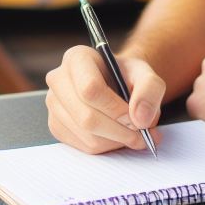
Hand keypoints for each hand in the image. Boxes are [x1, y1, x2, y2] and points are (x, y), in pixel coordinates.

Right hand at [45, 45, 164, 153]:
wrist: (116, 84)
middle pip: (87, 117)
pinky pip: (83, 146)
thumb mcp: (146, 74)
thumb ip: (150, 90)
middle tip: (142, 134)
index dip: (116, 109)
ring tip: (133, 133)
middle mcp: (59, 79)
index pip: (90, 89)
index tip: (137, 118)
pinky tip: (116, 135)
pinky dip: (106, 147)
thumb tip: (141, 119)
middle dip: (119, 131)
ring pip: (86, 136)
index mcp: (77, 58)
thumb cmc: (127, 77)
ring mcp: (53, 104)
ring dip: (116, 141)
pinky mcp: (56, 126)